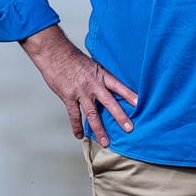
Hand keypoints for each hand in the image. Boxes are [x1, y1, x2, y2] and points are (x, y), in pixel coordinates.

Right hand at [21, 25, 137, 146]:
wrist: (54, 54)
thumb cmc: (74, 58)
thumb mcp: (93, 65)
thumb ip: (101, 78)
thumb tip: (111, 88)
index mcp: (101, 75)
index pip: (119, 86)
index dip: (130, 95)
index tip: (140, 104)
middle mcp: (93, 85)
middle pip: (109, 103)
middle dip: (120, 117)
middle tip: (129, 129)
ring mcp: (80, 92)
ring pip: (92, 114)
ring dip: (99, 129)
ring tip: (105, 142)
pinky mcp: (68, 97)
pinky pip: (74, 115)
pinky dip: (77, 126)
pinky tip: (80, 135)